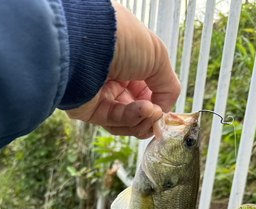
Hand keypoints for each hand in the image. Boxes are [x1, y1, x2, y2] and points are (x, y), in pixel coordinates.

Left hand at [66, 1, 179, 138]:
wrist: (88, 44)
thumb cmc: (123, 40)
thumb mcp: (158, 57)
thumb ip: (168, 86)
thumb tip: (165, 111)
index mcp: (128, 62)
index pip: (146, 90)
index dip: (158, 101)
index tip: (165, 108)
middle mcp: (113, 78)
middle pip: (136, 110)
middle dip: (151, 116)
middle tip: (158, 115)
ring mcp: (99, 95)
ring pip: (126, 120)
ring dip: (142, 118)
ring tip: (152, 112)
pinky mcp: (88, 110)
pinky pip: (112, 120)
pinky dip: (131, 118)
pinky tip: (144, 110)